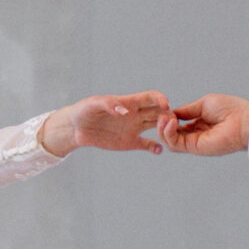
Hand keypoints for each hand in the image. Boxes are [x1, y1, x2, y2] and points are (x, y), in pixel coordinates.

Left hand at [38, 93, 170, 157]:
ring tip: (170, 135)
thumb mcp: (93, 104)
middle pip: (158, 112)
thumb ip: (109, 104)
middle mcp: (136, 114)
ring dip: (166, 130)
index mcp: (129, 102)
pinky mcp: (130, 142)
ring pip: (157, 127)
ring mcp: (134, 128)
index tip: (166, 105)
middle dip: (168, 115)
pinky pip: (147, 145)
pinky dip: (155, 148)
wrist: (76, 128)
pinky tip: (158, 151)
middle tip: (172, 123)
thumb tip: (124, 111)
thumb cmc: (84, 110)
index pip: (150, 97)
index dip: (160, 99)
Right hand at [160, 95, 248, 157]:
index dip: (168, 117)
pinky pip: (175, 144)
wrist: (244, 120)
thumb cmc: (230, 109)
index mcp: (199, 123)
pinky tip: (171, 123)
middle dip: (162, 124)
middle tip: (162, 115)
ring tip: (165, 118)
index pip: (176, 124)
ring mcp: (195, 143)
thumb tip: (172, 112)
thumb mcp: (203, 104)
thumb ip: (187, 110)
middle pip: (170, 134)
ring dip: (162, 129)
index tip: (165, 108)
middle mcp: (196, 135)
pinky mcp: (195, 148)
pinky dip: (168, 134)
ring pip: (169, 141)